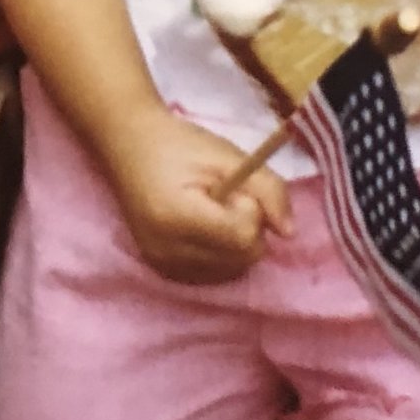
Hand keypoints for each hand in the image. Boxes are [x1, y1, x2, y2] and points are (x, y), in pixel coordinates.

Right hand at [103, 108, 291, 284]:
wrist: (129, 144)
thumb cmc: (180, 144)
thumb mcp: (228, 156)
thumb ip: (268, 189)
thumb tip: (291, 233)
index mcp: (178, 216)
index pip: (243, 238)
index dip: (250, 210)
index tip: (233, 188)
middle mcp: (167, 251)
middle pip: (242, 259)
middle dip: (246, 228)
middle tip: (225, 196)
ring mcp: (162, 266)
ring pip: (232, 272)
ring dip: (236, 244)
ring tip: (212, 210)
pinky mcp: (163, 272)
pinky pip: (213, 276)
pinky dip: (221, 255)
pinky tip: (205, 227)